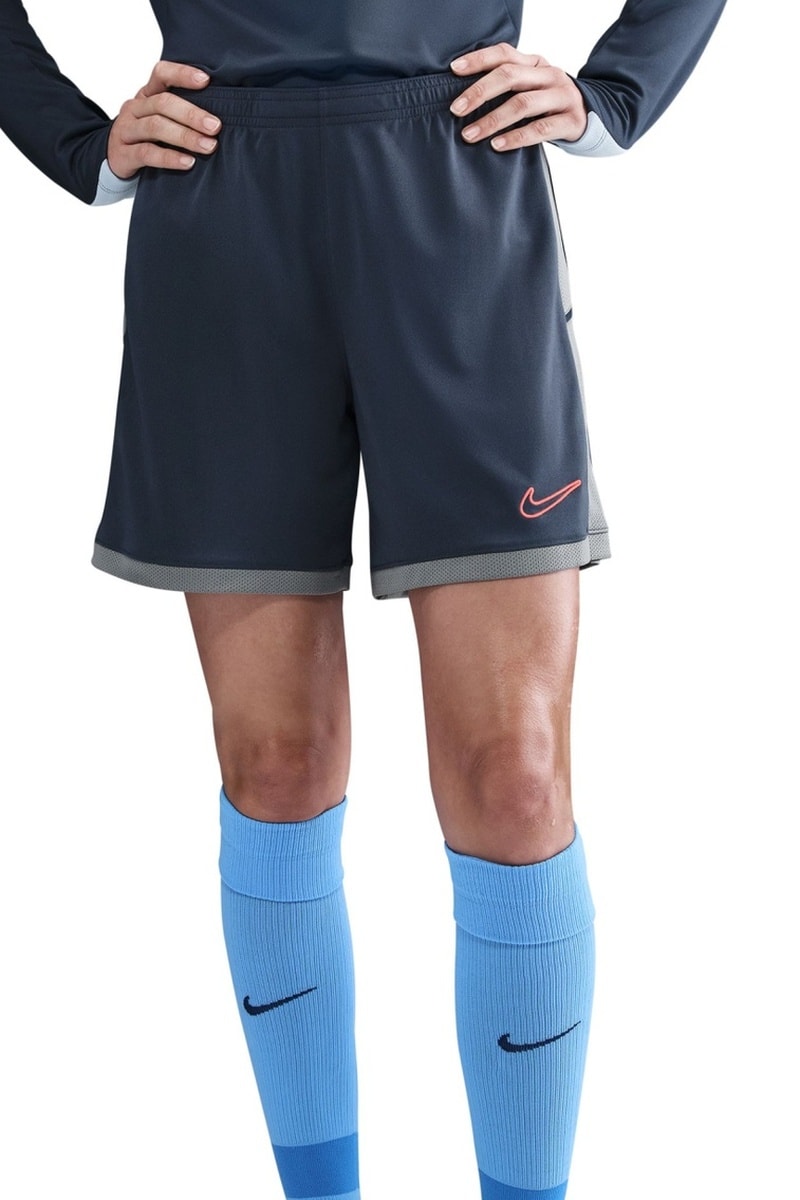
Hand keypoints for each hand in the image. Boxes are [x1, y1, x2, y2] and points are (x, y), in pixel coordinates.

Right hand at [107, 60, 220, 179]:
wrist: (116, 160)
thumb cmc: (148, 138)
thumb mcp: (162, 119)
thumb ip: (181, 113)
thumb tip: (221, 117)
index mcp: (146, 94)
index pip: (161, 74)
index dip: (182, 74)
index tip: (206, 80)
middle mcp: (135, 107)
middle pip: (163, 103)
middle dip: (192, 114)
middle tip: (215, 126)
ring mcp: (126, 130)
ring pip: (155, 127)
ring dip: (185, 136)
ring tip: (208, 146)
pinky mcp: (123, 154)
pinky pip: (147, 153)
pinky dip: (170, 157)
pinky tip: (188, 162)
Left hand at [449, 44, 586, 150]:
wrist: (588, 117)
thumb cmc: (548, 104)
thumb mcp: (531, 87)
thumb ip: (508, 86)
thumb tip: (464, 99)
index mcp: (535, 63)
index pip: (504, 53)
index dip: (478, 60)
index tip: (454, 70)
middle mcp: (549, 75)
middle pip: (510, 76)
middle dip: (480, 92)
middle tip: (456, 109)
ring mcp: (562, 97)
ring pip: (523, 104)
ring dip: (492, 120)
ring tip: (470, 135)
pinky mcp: (570, 121)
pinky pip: (540, 130)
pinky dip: (516, 137)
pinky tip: (497, 145)